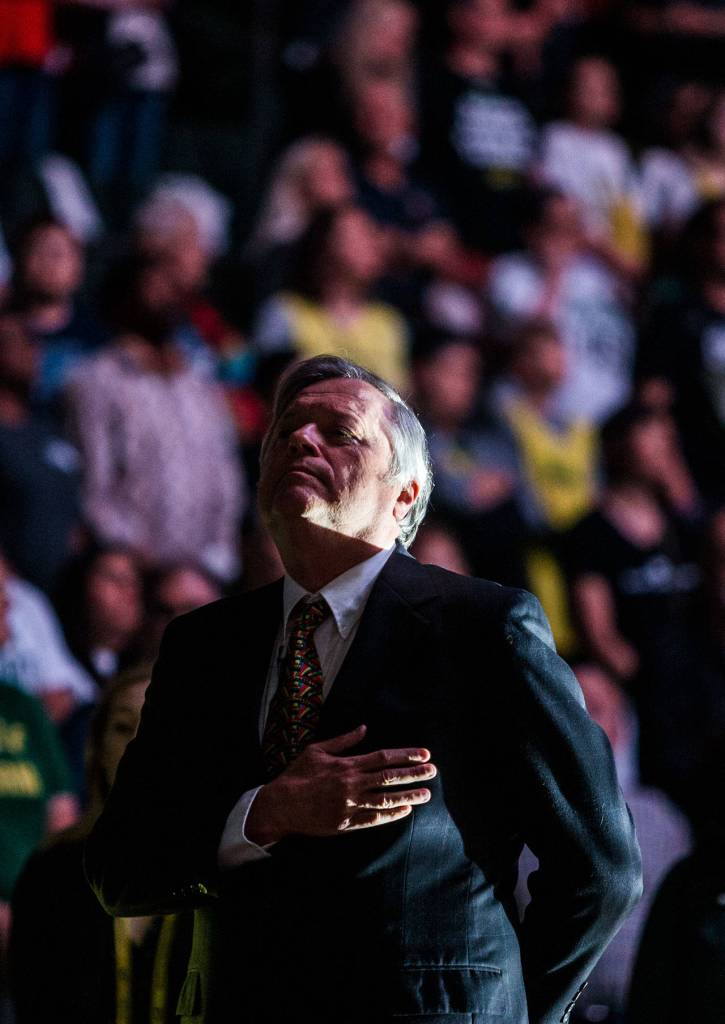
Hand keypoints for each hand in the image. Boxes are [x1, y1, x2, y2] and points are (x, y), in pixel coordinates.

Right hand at [246, 725, 435, 844]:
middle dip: (414, 774)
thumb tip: (364, 728)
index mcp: (347, 765)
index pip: (383, 757)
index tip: (424, 754)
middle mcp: (352, 784)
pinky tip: (405, 811)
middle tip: (433, 772)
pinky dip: (390, 815)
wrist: (281, 805)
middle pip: (389, 777)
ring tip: (426, 794)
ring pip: (386, 799)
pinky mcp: (346, 824)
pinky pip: (374, 819)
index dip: (405, 755)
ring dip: (409, 796)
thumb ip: (343, 740)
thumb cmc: (297, 775)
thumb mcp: (317, 750)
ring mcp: (350, 805)